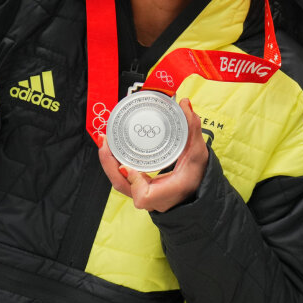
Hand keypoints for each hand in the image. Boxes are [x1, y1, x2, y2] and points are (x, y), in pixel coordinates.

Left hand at [98, 97, 209, 211]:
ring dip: (108, 162)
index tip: (126, 166)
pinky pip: (121, 178)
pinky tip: (110, 150)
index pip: (143, 194)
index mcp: (165, 194)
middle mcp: (150, 198)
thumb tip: (184, 104)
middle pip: (122, 184)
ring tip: (105, 141)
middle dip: (108, 163)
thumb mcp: (198, 152)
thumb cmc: (196, 175)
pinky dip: (113, 165)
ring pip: (119, 182)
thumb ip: (193, 128)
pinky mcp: (138, 188)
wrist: (195, 188)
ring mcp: (142, 194)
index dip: (133, 180)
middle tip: (105, 140)